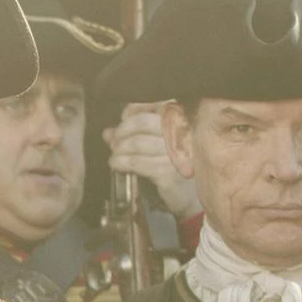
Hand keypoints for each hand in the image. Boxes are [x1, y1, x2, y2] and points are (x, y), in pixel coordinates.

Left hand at [104, 103, 200, 220]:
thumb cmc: (176, 169)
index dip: (135, 109)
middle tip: (114, 141)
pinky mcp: (168, 172)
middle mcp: (183, 134)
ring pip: (137, 143)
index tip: (123, 119)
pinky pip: (137, 162)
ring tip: (114, 155)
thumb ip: (134, 136)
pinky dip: (121, 162)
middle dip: (122, 131)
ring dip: (119, 149)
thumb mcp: (159, 148)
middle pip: (143, 122)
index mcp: (185, 121)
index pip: (158, 103)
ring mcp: (176, 153)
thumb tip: (108, 132)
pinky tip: (116, 165)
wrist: (192, 199)